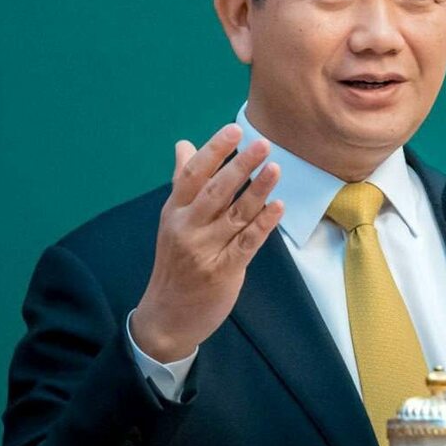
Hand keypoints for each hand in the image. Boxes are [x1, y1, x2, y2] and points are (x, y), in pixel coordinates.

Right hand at [131, 124, 283, 362]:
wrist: (167, 316)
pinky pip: (247, 243)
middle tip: (263, 143)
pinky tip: (278, 206)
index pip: (193, 174)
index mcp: (174, 212)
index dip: (214, 150)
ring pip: (235, 215)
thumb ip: (183, 182)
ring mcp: (205, 250)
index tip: (234, 129)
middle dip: (240, 166)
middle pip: (216, 191)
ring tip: (276, 168)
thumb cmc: (175, 262)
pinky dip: (263, 224)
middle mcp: (187, 228)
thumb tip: (184, 144)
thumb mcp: (172, 220)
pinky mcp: (224, 270)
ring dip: (258, 190)